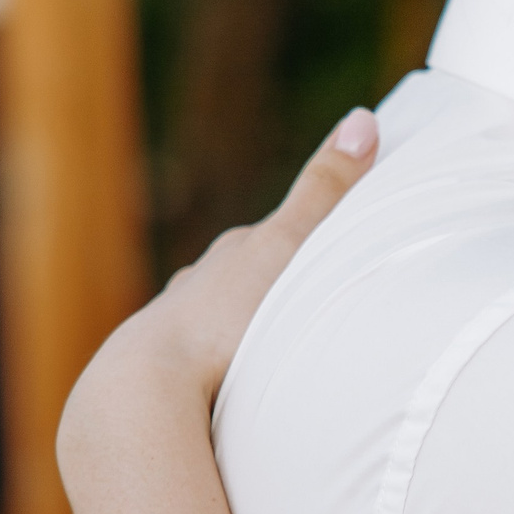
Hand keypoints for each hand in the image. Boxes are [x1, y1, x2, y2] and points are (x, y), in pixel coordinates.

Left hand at [59, 109, 379, 480]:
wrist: (150, 387)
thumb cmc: (225, 315)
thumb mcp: (289, 246)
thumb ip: (323, 191)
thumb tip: (363, 119)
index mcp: (229, 256)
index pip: (271, 241)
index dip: (302, 246)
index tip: (327, 257)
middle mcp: (195, 289)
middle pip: (241, 284)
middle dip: (270, 296)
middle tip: (307, 312)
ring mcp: (176, 335)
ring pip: (218, 329)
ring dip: (242, 340)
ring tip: (273, 361)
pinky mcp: (166, 382)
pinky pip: (204, 371)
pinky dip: (222, 374)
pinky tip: (235, 394)